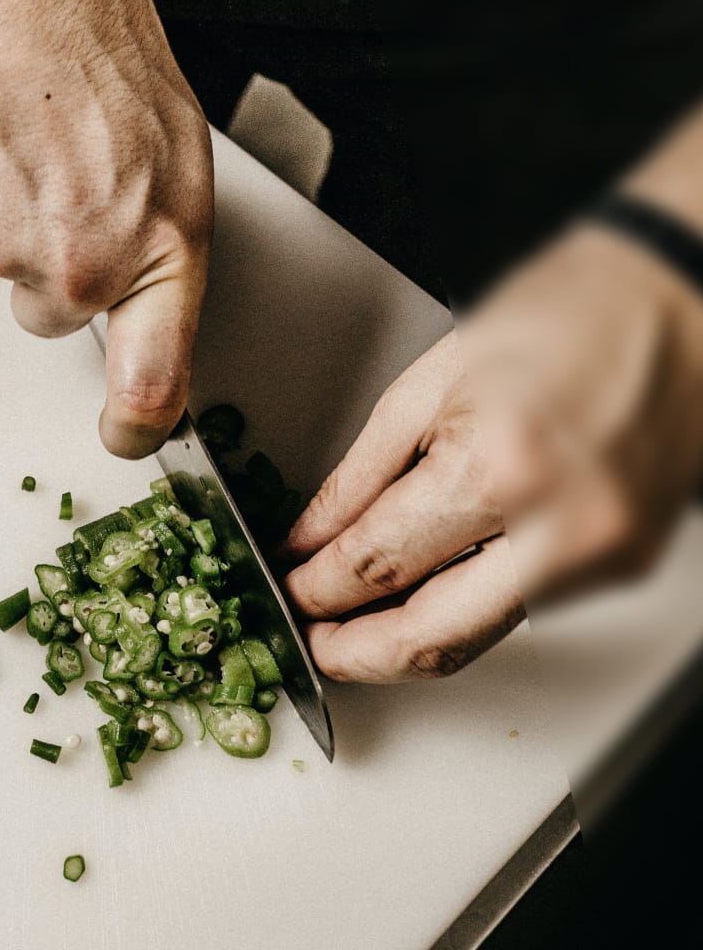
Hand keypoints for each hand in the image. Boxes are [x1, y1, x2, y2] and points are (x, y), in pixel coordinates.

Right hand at [0, 0, 212, 458]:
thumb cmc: (104, 56)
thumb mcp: (176, 164)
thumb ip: (159, 253)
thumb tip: (144, 315)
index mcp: (162, 252)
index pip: (154, 386)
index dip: (137, 427)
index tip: (126, 435)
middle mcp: (87, 267)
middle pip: (58, 319)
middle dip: (59, 271)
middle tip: (68, 194)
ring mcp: (11, 252)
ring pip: (10, 274)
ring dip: (18, 227)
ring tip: (35, 151)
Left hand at [282, 225, 702, 682]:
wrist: (680, 302)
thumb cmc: (563, 315)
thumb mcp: (430, 382)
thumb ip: (358, 475)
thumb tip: (310, 537)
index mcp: (499, 465)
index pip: (379, 563)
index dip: (317, 590)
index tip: (291, 592)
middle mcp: (561, 527)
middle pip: (431, 638)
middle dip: (354, 653)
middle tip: (311, 639)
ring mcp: (602, 555)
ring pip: (477, 639)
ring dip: (405, 640)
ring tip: (354, 618)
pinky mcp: (623, 564)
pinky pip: (520, 609)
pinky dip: (461, 608)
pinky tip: (425, 588)